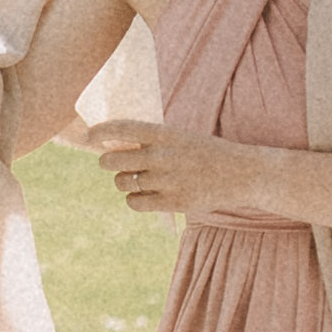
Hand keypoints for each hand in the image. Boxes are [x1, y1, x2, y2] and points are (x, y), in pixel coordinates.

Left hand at [80, 118, 267, 221]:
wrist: (242, 173)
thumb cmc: (206, 152)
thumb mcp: (180, 137)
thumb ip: (150, 141)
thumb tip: (113, 147)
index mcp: (164, 134)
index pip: (120, 129)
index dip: (99, 132)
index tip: (89, 135)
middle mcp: (162, 156)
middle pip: (112, 161)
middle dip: (107, 161)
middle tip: (110, 163)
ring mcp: (167, 181)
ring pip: (122, 183)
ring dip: (122, 181)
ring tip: (133, 180)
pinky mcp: (173, 202)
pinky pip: (135, 203)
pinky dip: (133, 200)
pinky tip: (142, 195)